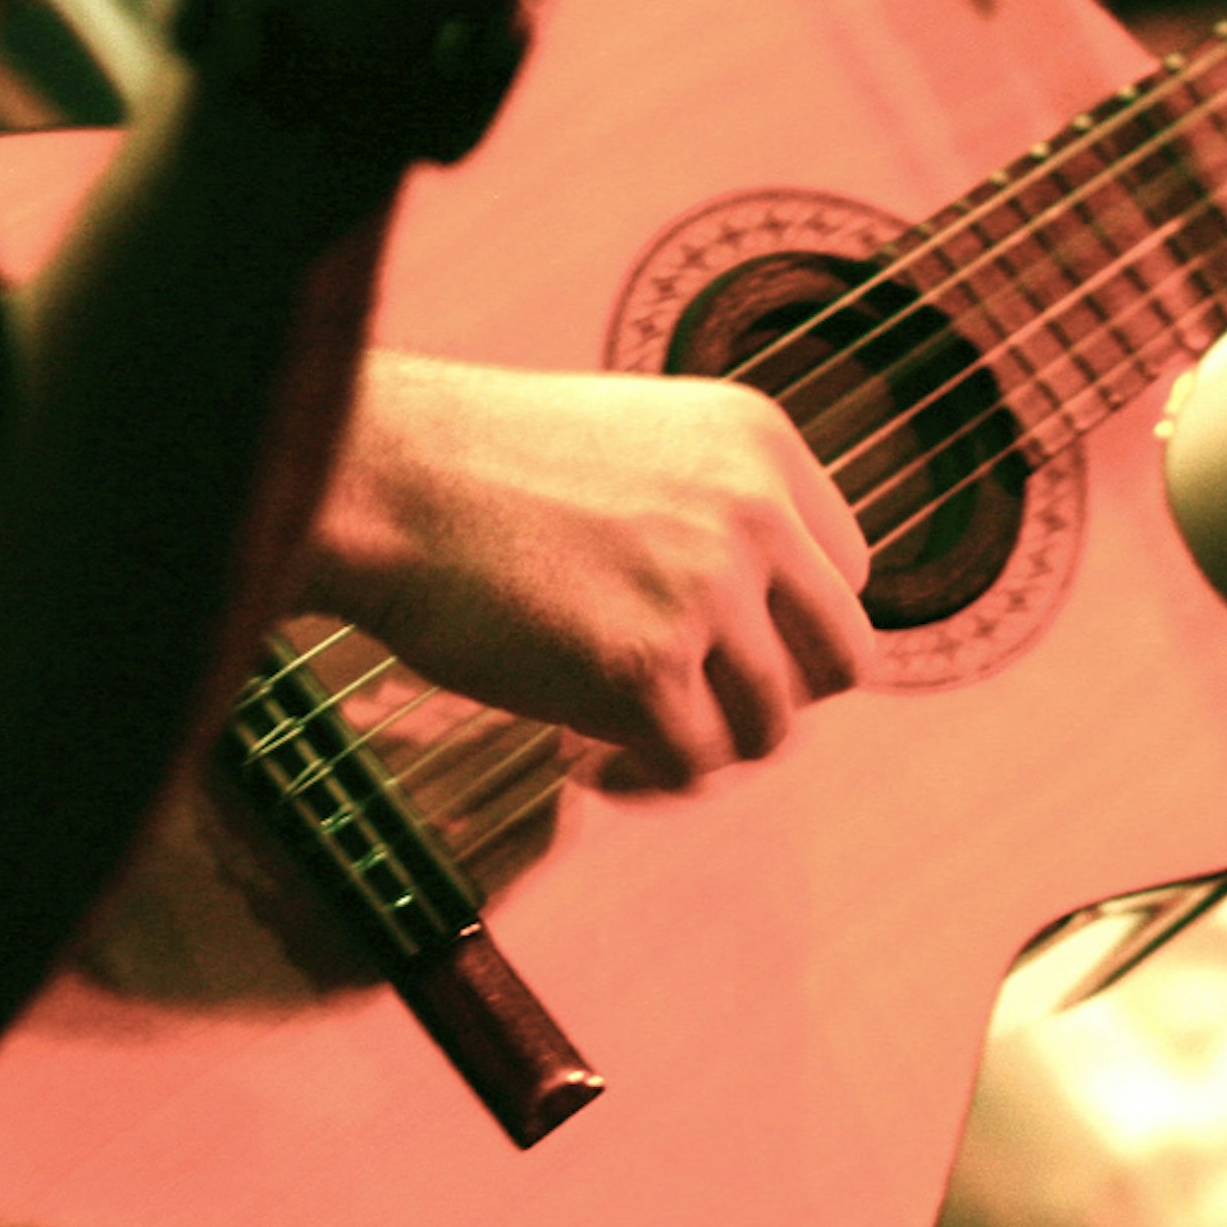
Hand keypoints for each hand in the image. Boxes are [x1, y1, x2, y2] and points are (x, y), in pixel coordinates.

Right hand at [304, 357, 871, 789]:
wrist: (380, 479)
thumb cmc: (479, 474)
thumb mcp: (637, 451)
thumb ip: (715, 520)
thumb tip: (765, 642)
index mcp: (759, 443)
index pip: (846, 572)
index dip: (791, 632)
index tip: (728, 657)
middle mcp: (755, 512)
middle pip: (840, 659)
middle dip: (775, 703)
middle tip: (701, 716)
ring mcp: (706, 590)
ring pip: (771, 727)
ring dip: (706, 750)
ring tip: (627, 745)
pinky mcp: (646, 669)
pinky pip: (692, 766)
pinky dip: (649, 783)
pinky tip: (593, 768)